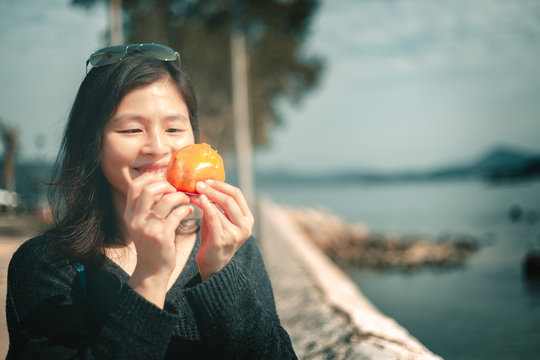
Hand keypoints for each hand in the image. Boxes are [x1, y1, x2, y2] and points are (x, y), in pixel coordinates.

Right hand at [124, 172, 192, 306]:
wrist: (152, 270)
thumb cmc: (152, 243)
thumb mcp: (143, 223)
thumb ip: (148, 206)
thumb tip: (163, 183)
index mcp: (129, 213)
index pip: (135, 186)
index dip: (151, 178)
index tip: (164, 182)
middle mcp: (136, 219)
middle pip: (148, 189)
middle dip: (166, 185)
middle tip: (176, 190)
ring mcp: (148, 229)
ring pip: (166, 201)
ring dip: (180, 197)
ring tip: (186, 199)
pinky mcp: (162, 237)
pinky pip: (176, 215)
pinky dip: (185, 210)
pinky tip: (189, 211)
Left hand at [189, 180, 253, 280]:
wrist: (212, 265)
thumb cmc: (214, 238)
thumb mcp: (220, 219)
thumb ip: (217, 204)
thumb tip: (204, 183)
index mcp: (248, 219)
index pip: (237, 194)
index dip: (221, 185)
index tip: (206, 180)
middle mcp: (245, 226)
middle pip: (230, 199)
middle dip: (213, 189)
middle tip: (198, 183)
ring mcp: (235, 235)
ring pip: (221, 208)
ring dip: (206, 197)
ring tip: (192, 192)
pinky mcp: (222, 241)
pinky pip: (214, 219)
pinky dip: (207, 207)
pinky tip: (198, 201)